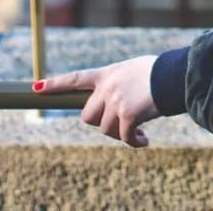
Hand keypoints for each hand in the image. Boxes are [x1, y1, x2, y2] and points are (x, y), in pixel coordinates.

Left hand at [33, 55, 159, 146]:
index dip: (56, 84)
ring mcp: (116, 101)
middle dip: (101, 123)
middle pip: (88, 116)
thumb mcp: (135, 71)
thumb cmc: (162, 72)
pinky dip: (134, 141)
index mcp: (109, 73)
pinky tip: (144, 141)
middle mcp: (108, 87)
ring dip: (121, 133)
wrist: (176, 75)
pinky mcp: (127, 114)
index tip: (36, 87)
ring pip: (106, 129)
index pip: (76, 78)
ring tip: (138, 130)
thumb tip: (119, 108)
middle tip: (120, 123)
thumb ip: (120, 84)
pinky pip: (124, 136)